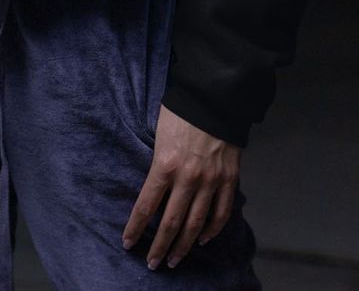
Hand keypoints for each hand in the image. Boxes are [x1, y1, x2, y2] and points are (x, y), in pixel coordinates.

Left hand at [122, 103, 240, 270]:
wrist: (214, 96)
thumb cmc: (181, 110)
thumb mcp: (159, 134)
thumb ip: (158, 163)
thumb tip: (154, 187)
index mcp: (164, 164)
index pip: (145, 206)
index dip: (135, 228)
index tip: (128, 243)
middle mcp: (187, 178)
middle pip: (170, 222)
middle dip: (159, 246)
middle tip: (153, 263)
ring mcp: (211, 181)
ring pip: (195, 224)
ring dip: (184, 245)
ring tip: (175, 260)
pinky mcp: (229, 179)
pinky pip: (221, 212)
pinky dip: (212, 230)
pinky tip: (202, 239)